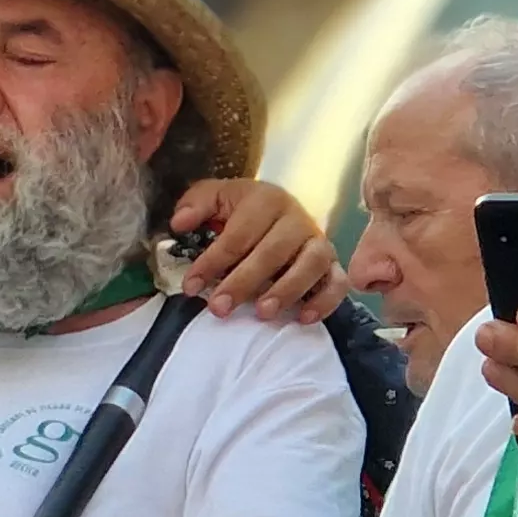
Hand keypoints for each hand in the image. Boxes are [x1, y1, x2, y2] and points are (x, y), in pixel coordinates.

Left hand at [169, 178, 343, 322]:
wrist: (278, 213)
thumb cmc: (242, 212)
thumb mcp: (217, 198)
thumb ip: (196, 204)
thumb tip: (180, 223)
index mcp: (266, 199)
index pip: (238, 234)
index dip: (212, 261)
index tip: (191, 286)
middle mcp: (296, 218)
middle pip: (273, 251)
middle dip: (244, 282)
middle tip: (219, 308)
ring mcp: (318, 242)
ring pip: (310, 265)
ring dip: (286, 290)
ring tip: (262, 313)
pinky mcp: (333, 265)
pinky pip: (337, 283)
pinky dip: (324, 301)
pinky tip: (303, 318)